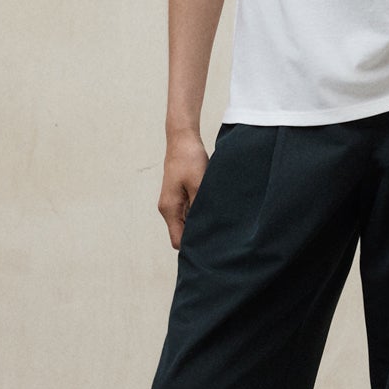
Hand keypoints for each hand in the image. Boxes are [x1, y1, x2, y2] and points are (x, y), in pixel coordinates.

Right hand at [159, 128, 209, 250]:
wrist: (182, 139)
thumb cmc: (189, 159)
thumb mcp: (199, 185)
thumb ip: (201, 209)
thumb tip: (206, 230)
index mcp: (170, 209)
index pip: (178, 240)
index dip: (193, 248)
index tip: (211, 248)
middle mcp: (169, 209)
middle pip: (182, 234)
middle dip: (199, 237)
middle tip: (220, 238)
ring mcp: (173, 203)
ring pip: (186, 223)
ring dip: (200, 225)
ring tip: (219, 224)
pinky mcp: (179, 196)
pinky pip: (189, 212)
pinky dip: (200, 214)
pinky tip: (213, 211)